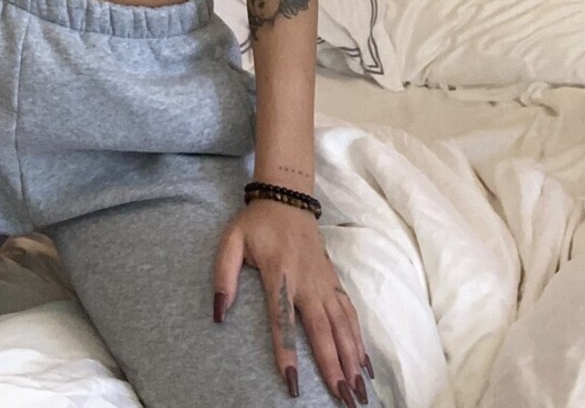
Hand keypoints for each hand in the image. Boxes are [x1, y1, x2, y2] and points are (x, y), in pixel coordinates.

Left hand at [213, 199, 370, 403]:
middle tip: (344, 400)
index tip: (293, 383)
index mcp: (280, 273)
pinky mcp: (334, 281)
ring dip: (352, 359)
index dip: (287, 353)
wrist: (287, 197)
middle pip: (322, 330)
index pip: (283, 320)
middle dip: (333, 366)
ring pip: (342, 325)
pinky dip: (360, 339)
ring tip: (359, 391)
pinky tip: (365, 364)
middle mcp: (307, 281)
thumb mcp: (231, 241)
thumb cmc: (256, 223)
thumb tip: (218, 313)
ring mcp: (324, 281)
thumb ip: (223, 276)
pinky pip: (350, 314)